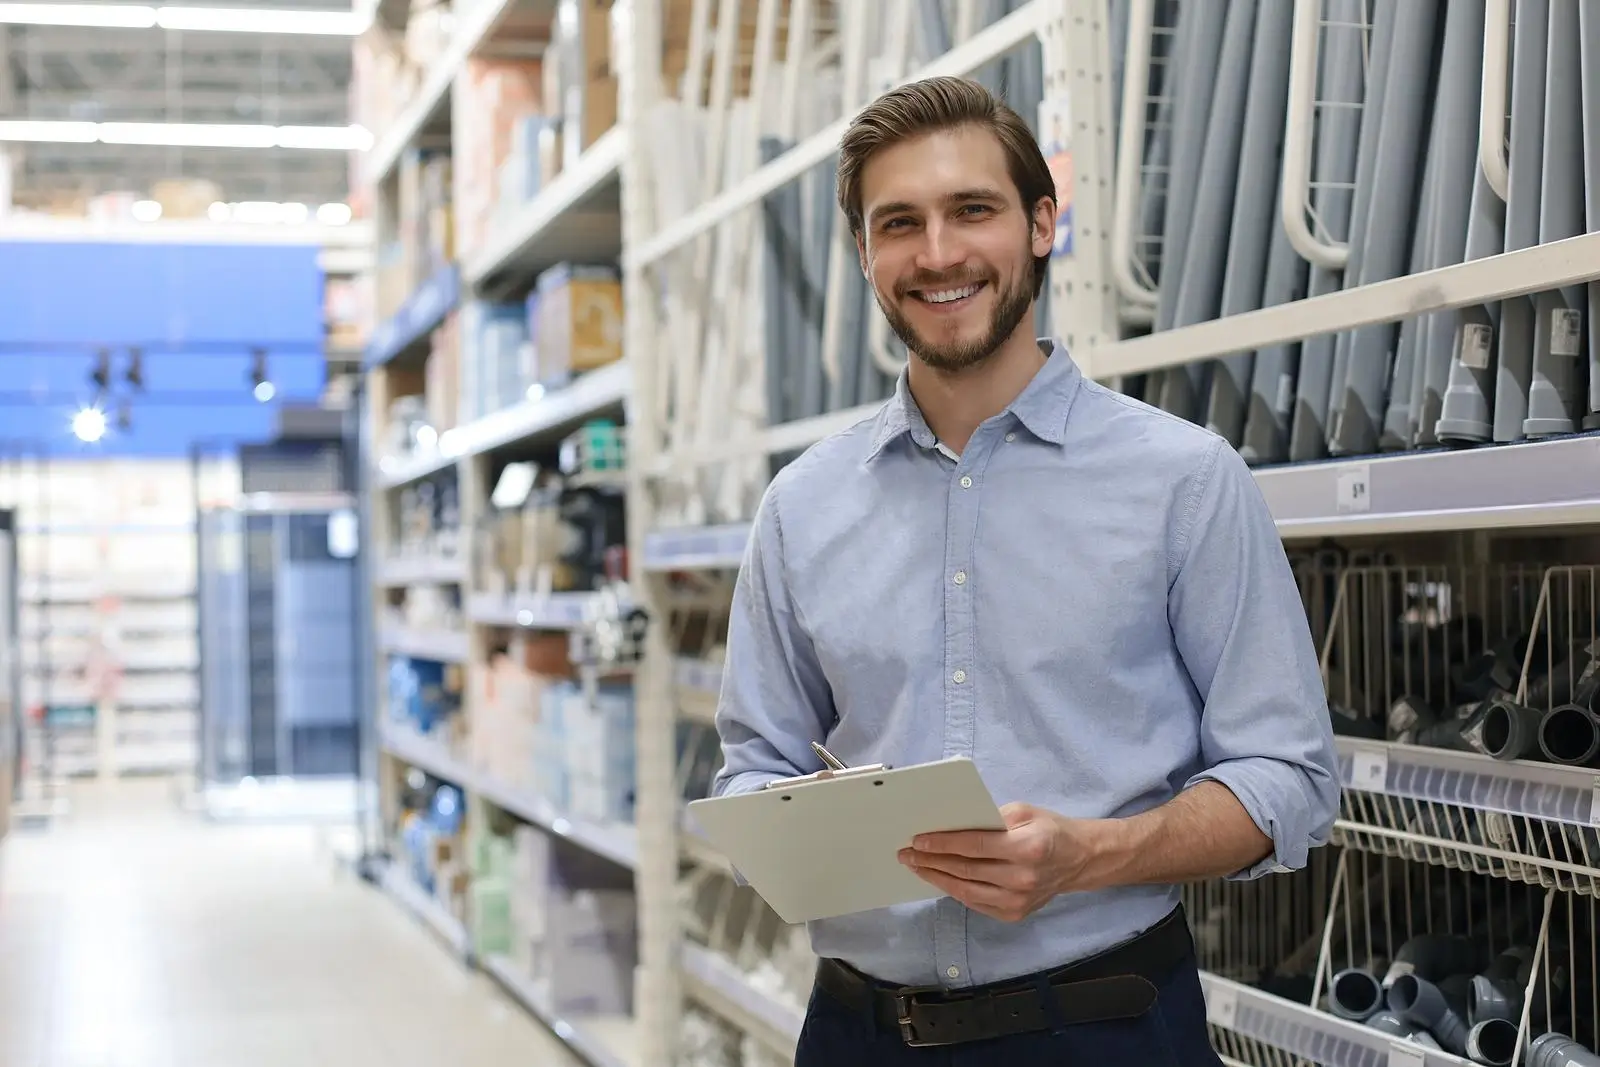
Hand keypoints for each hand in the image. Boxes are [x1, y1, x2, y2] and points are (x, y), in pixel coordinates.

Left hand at [898, 802, 1100, 922]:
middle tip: (907, 853)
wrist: (1079, 860)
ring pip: (966, 890)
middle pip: (966, 870)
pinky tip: (938, 878)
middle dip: (932, 861)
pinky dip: (953, 890)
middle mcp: (1023, 878)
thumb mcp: (1024, 811)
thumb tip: (952, 825)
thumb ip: (989, 817)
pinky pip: (975, 902)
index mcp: (1028, 848)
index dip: (943, 843)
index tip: (918, 840)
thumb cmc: (1049, 830)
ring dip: (936, 878)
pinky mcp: (1014, 914)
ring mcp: (1018, 901)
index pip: (975, 846)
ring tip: (916, 866)